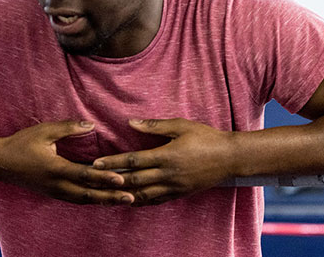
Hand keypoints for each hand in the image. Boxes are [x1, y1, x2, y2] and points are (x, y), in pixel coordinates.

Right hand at [0, 121, 134, 205]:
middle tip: (131, 197)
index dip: (104, 178)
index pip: (84, 175)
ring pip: (84, 200)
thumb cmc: (22, 143)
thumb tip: (90, 124)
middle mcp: (57, 185)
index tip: (121, 179)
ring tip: (124, 201)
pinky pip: (77, 200)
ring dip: (104, 201)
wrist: (0, 163)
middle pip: (88, 194)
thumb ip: (68, 128)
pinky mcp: (53, 193)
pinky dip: (93, 201)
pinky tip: (105, 200)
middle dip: (110, 197)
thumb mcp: (44, 131)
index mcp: (55, 169)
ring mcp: (55, 192)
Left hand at [92, 118, 235, 205]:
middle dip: (111, 181)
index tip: (96, 163)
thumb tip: (131, 122)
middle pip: (133, 180)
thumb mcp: (181, 126)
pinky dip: (140, 201)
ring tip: (105, 194)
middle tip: (93, 181)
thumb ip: (155, 126)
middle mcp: (168, 174)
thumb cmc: (206, 138)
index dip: (113, 163)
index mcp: (167, 155)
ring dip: (122, 195)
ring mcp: (174, 186)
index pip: (133, 160)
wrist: (230, 158)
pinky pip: (155, 200)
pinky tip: (129, 200)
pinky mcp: (179, 193)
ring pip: (142, 195)